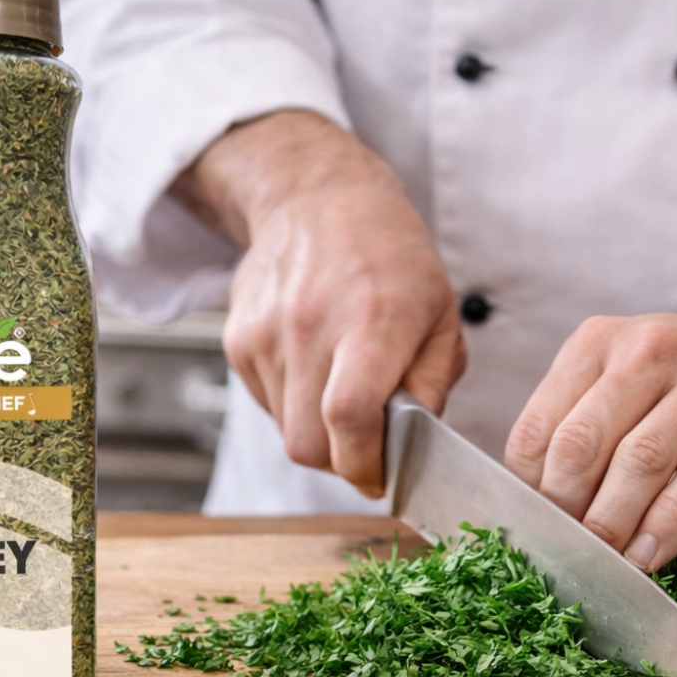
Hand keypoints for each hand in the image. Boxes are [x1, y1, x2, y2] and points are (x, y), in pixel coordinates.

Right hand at [171, 111, 464, 495]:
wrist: (316, 201)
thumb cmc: (388, 254)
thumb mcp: (439, 314)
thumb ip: (432, 386)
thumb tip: (413, 446)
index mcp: (370, 320)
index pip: (349, 418)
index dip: (366, 464)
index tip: (382, 476)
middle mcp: (309, 326)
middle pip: (309, 443)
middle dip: (341, 461)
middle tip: (366, 445)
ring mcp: (265, 334)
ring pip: (285, 431)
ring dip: (317, 433)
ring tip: (340, 390)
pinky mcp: (237, 340)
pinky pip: (266, 404)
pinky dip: (292, 406)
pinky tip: (314, 369)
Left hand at [505, 297, 676, 570]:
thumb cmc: (663, 370)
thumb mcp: (608, 372)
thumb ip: (572, 419)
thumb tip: (536, 497)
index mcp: (593, 344)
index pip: (539, 427)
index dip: (529, 485)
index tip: (533, 520)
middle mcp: (643, 354)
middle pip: (582, 444)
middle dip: (566, 506)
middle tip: (565, 545)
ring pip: (640, 462)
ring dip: (614, 520)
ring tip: (603, 557)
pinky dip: (669, 522)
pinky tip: (648, 552)